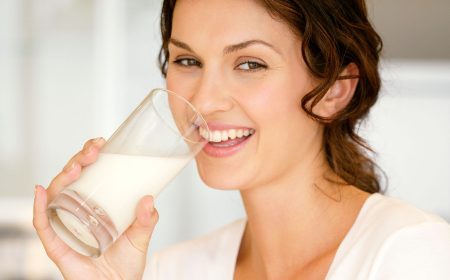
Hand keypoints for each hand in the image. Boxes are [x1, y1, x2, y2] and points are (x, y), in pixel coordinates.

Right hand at [33, 138, 158, 279]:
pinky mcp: (57, 244)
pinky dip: (38, 207)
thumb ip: (146, 220)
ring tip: (77, 167)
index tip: (101, 142)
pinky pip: (43, 224)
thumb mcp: (140, 237)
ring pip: (56, 194)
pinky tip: (40, 192)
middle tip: (93, 151)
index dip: (90, 155)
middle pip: (71, 179)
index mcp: (95, 204)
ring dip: (63, 176)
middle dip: (79, 160)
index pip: (88, 173)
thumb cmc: (126, 263)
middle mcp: (77, 211)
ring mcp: (65, 225)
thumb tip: (148, 199)